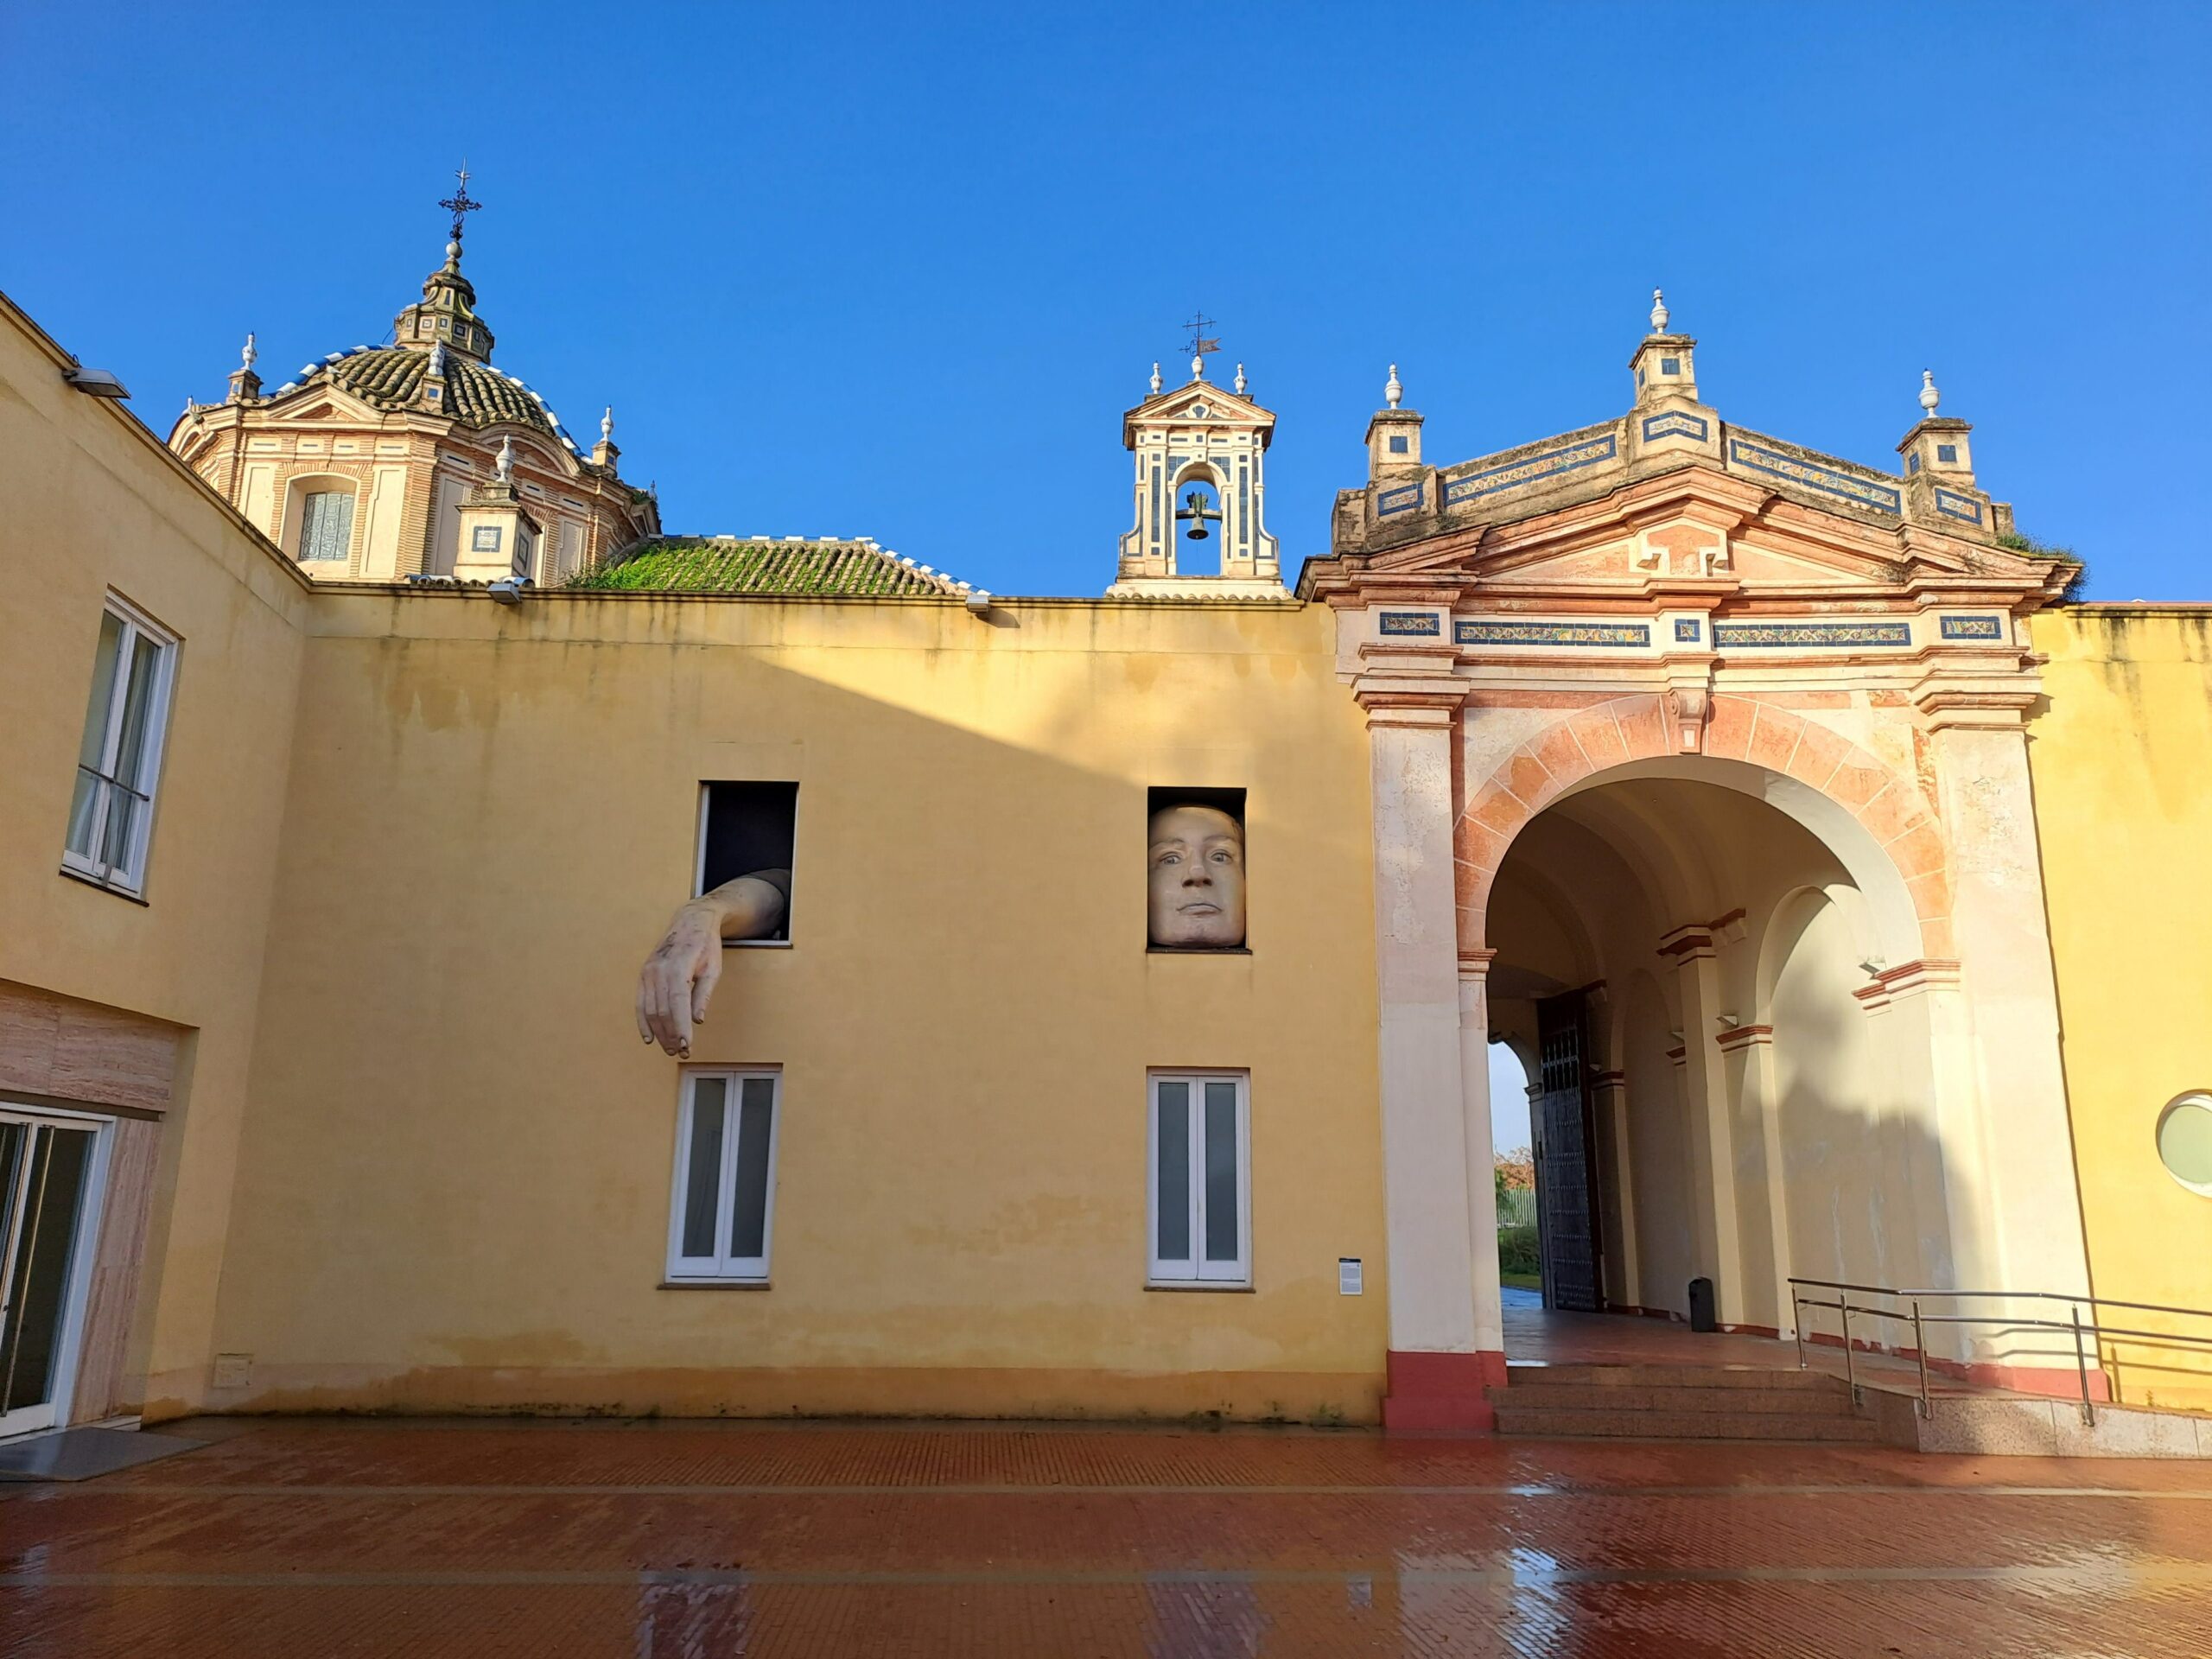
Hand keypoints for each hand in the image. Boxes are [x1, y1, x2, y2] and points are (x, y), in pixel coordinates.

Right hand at [636, 899, 724, 1056]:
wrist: (689, 922)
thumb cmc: (705, 945)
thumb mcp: (713, 968)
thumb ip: (703, 994)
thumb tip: (697, 1019)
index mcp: (678, 965)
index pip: (677, 1002)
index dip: (680, 1026)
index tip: (686, 1045)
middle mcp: (658, 969)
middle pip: (662, 1010)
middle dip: (671, 1035)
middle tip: (682, 1052)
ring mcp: (648, 972)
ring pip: (650, 1010)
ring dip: (660, 1033)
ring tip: (670, 1049)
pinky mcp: (643, 975)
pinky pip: (640, 1003)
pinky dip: (643, 1022)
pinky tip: (650, 1038)